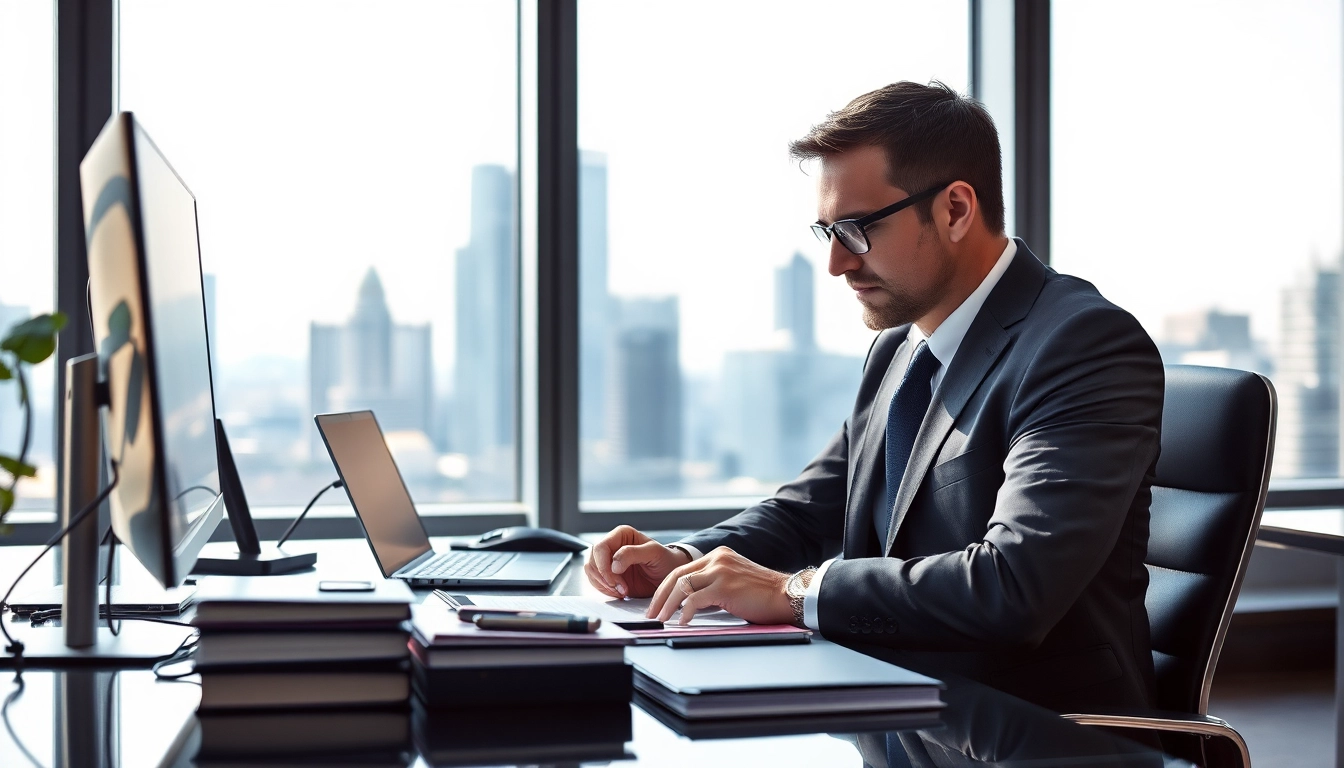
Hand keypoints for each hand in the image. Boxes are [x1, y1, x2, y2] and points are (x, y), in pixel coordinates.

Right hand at [585, 525, 691, 598]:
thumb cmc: (665, 560)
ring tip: (622, 591)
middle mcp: (612, 546)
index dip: (604, 565)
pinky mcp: (609, 576)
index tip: (616, 579)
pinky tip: (620, 592)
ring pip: (591, 572)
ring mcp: (609, 561)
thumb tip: (613, 564)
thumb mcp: (654, 553)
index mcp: (621, 535)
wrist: (669, 575)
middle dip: (604, 578)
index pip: (601, 547)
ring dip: (604, 585)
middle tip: (620, 589)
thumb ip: (633, 553)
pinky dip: (605, 590)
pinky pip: (597, 582)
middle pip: (592, 560)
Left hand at [646, 546, 793, 625]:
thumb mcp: (734, 581)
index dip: (665, 588)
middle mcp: (717, 558)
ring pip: (682, 586)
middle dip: (660, 596)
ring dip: (668, 605)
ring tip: (661, 619)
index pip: (682, 569)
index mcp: (718, 555)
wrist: (787, 595)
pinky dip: (685, 612)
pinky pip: (695, 599)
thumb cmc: (764, 595)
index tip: (657, 603)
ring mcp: (721, 570)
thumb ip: (714, 584)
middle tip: (651, 613)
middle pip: (676, 575)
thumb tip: (691, 602)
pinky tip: (682, 622)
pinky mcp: (725, 586)